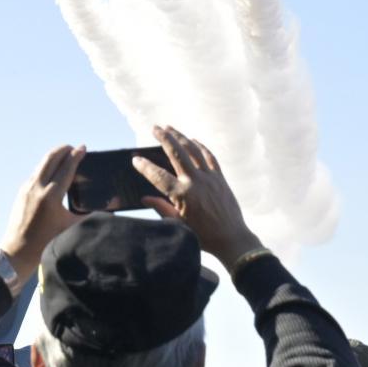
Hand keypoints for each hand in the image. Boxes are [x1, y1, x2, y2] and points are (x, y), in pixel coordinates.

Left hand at [0, 144, 84, 281]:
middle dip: (63, 150)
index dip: (76, 156)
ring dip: (54, 157)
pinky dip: (46, 167)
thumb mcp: (70, 226)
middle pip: (51, 158)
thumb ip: (87, 213)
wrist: (18, 252)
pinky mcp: (21, 192)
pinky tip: (53, 172)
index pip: (66, 168)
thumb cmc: (46, 242)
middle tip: (74, 148)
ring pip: (42, 164)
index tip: (83, 148)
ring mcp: (27, 188)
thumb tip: (106, 206)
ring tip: (65, 155)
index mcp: (51, 196)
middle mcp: (37, 188)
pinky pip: (36, 173)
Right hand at [132, 125, 260, 271]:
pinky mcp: (220, 178)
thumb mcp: (178, 224)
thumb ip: (161, 208)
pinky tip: (192, 140)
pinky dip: (200, 146)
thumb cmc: (204, 236)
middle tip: (155, 128)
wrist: (231, 238)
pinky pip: (209, 156)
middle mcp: (196, 182)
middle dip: (165, 138)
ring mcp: (210, 178)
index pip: (158, 176)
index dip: (145, 167)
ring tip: (170, 128)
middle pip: (177, 154)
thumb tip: (144, 199)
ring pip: (193, 150)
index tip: (135, 159)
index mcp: (183, 195)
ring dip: (181, 137)